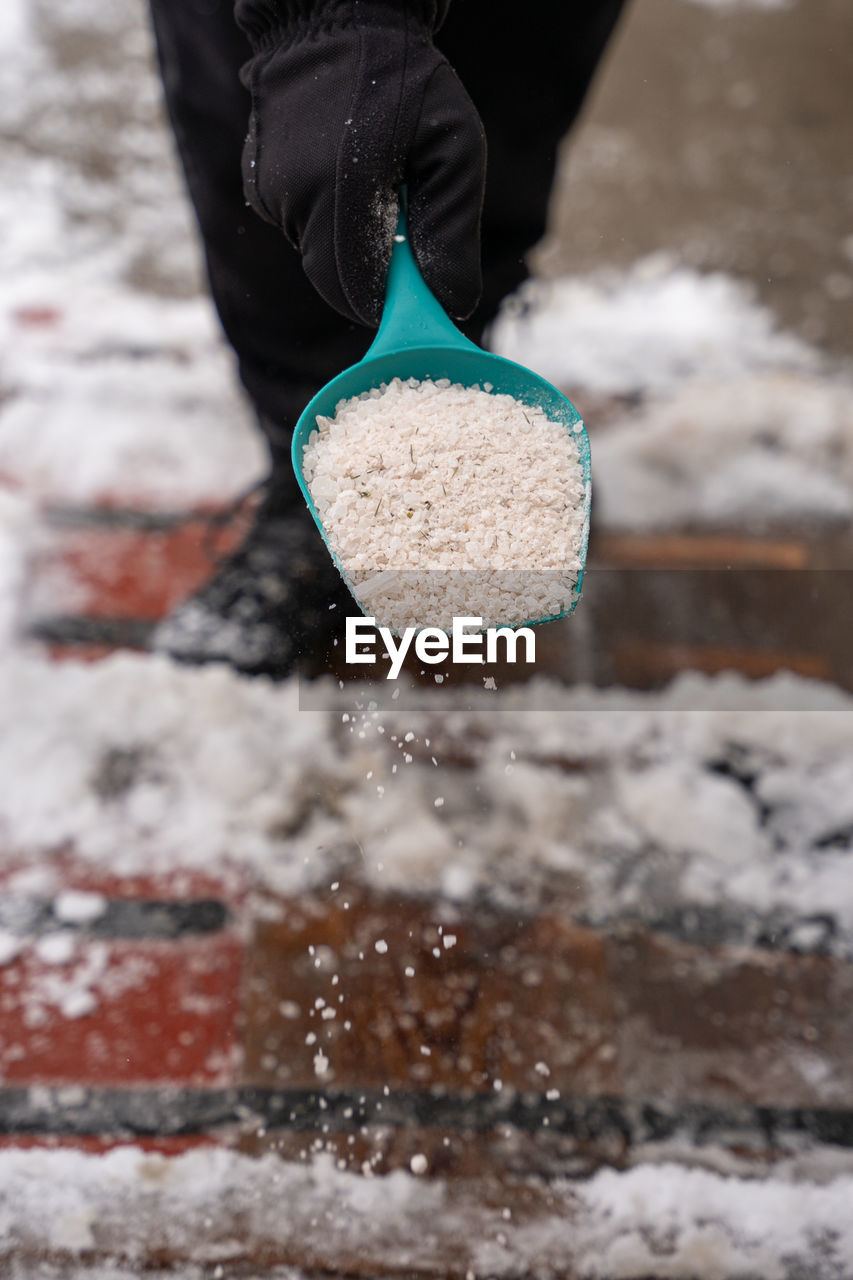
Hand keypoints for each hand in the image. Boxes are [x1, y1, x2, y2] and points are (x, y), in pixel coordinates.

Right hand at [237, 0, 485, 325]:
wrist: (335, 19)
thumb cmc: (407, 82)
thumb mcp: (454, 150)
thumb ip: (452, 233)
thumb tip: (452, 304)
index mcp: (339, 191)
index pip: (353, 290)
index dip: (384, 303)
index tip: (410, 292)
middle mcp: (292, 197)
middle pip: (332, 279)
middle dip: (368, 273)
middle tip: (398, 225)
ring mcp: (267, 192)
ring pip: (314, 253)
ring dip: (348, 239)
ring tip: (372, 182)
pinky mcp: (257, 185)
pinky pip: (297, 226)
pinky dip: (325, 217)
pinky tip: (344, 170)